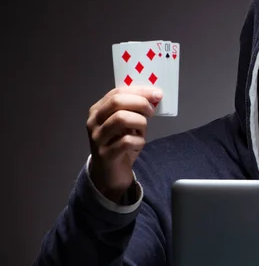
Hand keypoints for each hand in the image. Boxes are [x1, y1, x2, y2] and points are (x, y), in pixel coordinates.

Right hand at [86, 86, 162, 202]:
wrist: (108, 174)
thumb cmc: (119, 145)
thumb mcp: (125, 124)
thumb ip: (133, 110)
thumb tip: (153, 96)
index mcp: (97, 111)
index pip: (117, 92)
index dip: (139, 91)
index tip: (157, 94)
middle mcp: (94, 122)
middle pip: (117, 102)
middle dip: (140, 103)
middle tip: (151, 112)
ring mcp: (97, 139)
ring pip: (121, 119)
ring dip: (140, 122)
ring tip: (142, 131)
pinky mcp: (105, 155)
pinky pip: (127, 141)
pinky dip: (139, 141)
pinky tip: (138, 144)